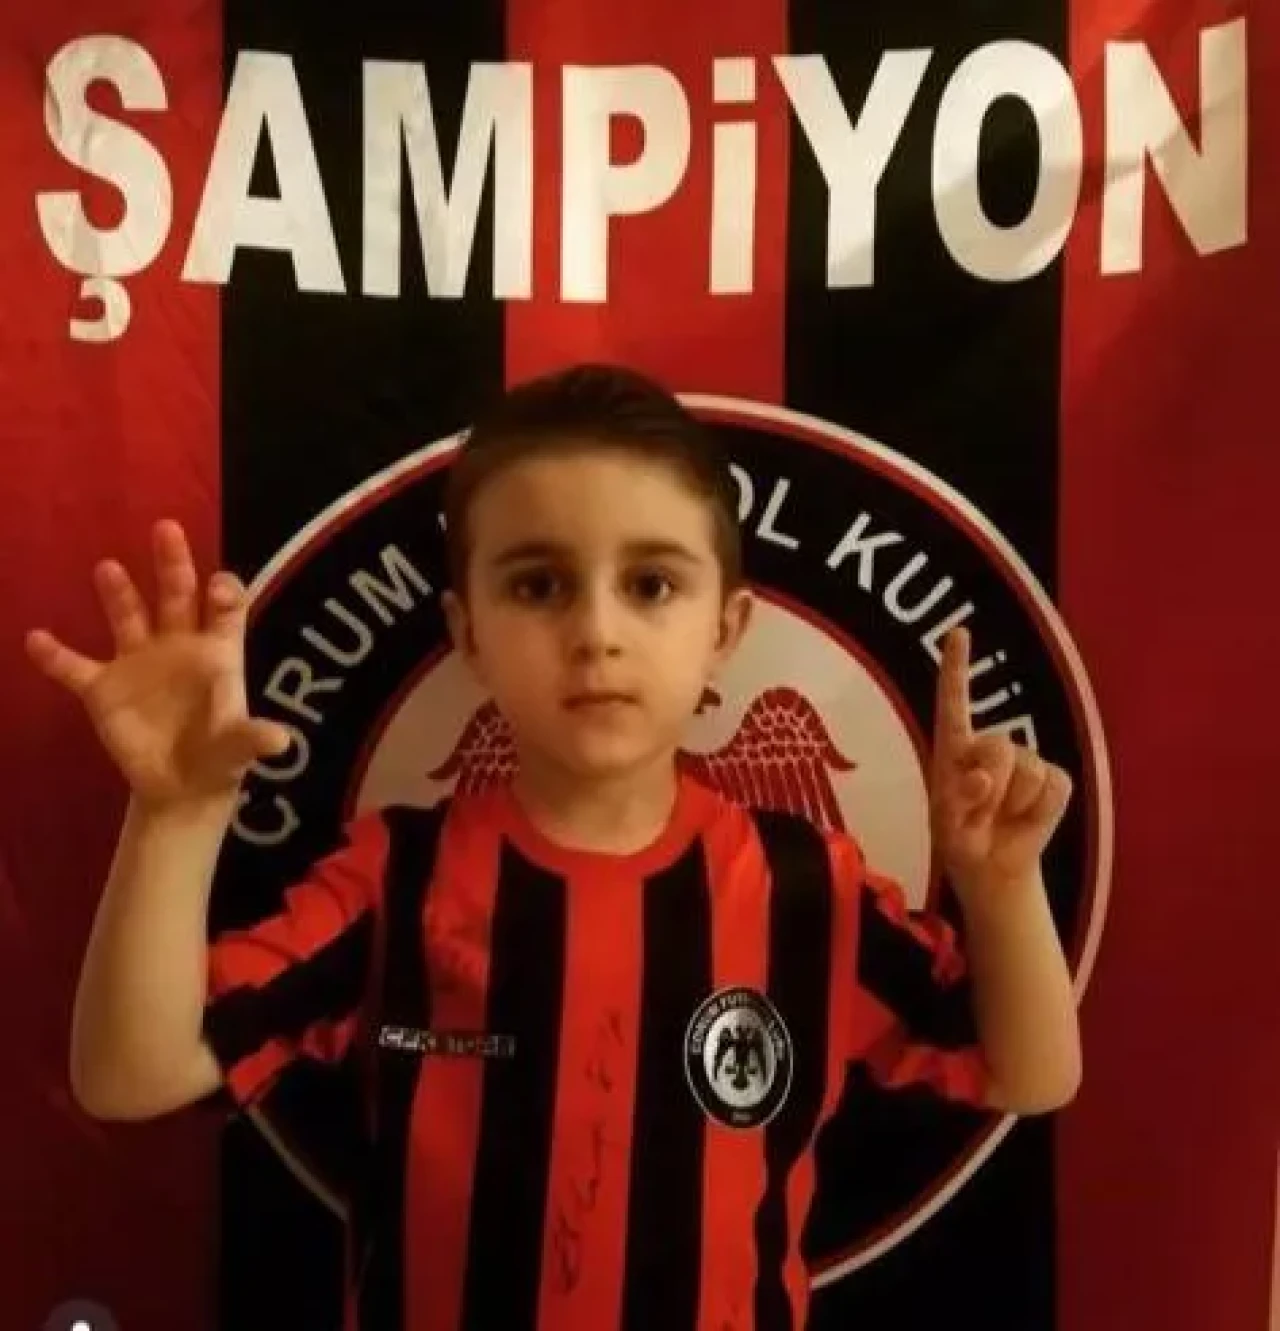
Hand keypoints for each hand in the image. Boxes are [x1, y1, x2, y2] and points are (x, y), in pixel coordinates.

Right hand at [25, 519, 290, 805]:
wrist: (181, 784)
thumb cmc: (220, 754)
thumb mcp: (238, 748)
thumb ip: (252, 738)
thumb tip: (281, 742)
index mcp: (218, 653)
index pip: (225, 610)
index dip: (224, 593)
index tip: (218, 585)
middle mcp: (178, 646)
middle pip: (177, 595)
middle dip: (173, 563)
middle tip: (167, 527)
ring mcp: (138, 662)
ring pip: (128, 617)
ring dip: (118, 593)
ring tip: (108, 567)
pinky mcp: (102, 688)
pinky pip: (74, 667)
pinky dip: (54, 656)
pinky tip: (35, 639)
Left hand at [930, 628, 1072, 896]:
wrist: (993, 868)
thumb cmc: (961, 838)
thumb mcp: (948, 826)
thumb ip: (959, 801)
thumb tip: (983, 779)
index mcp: (954, 747)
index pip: (953, 701)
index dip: (956, 666)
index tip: (958, 631)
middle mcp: (990, 745)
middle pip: (999, 746)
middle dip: (991, 784)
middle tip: (980, 813)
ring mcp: (1026, 760)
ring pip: (1027, 771)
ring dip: (1012, 805)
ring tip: (1001, 819)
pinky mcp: (1054, 779)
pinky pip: (1054, 788)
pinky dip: (1040, 812)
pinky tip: (1025, 820)